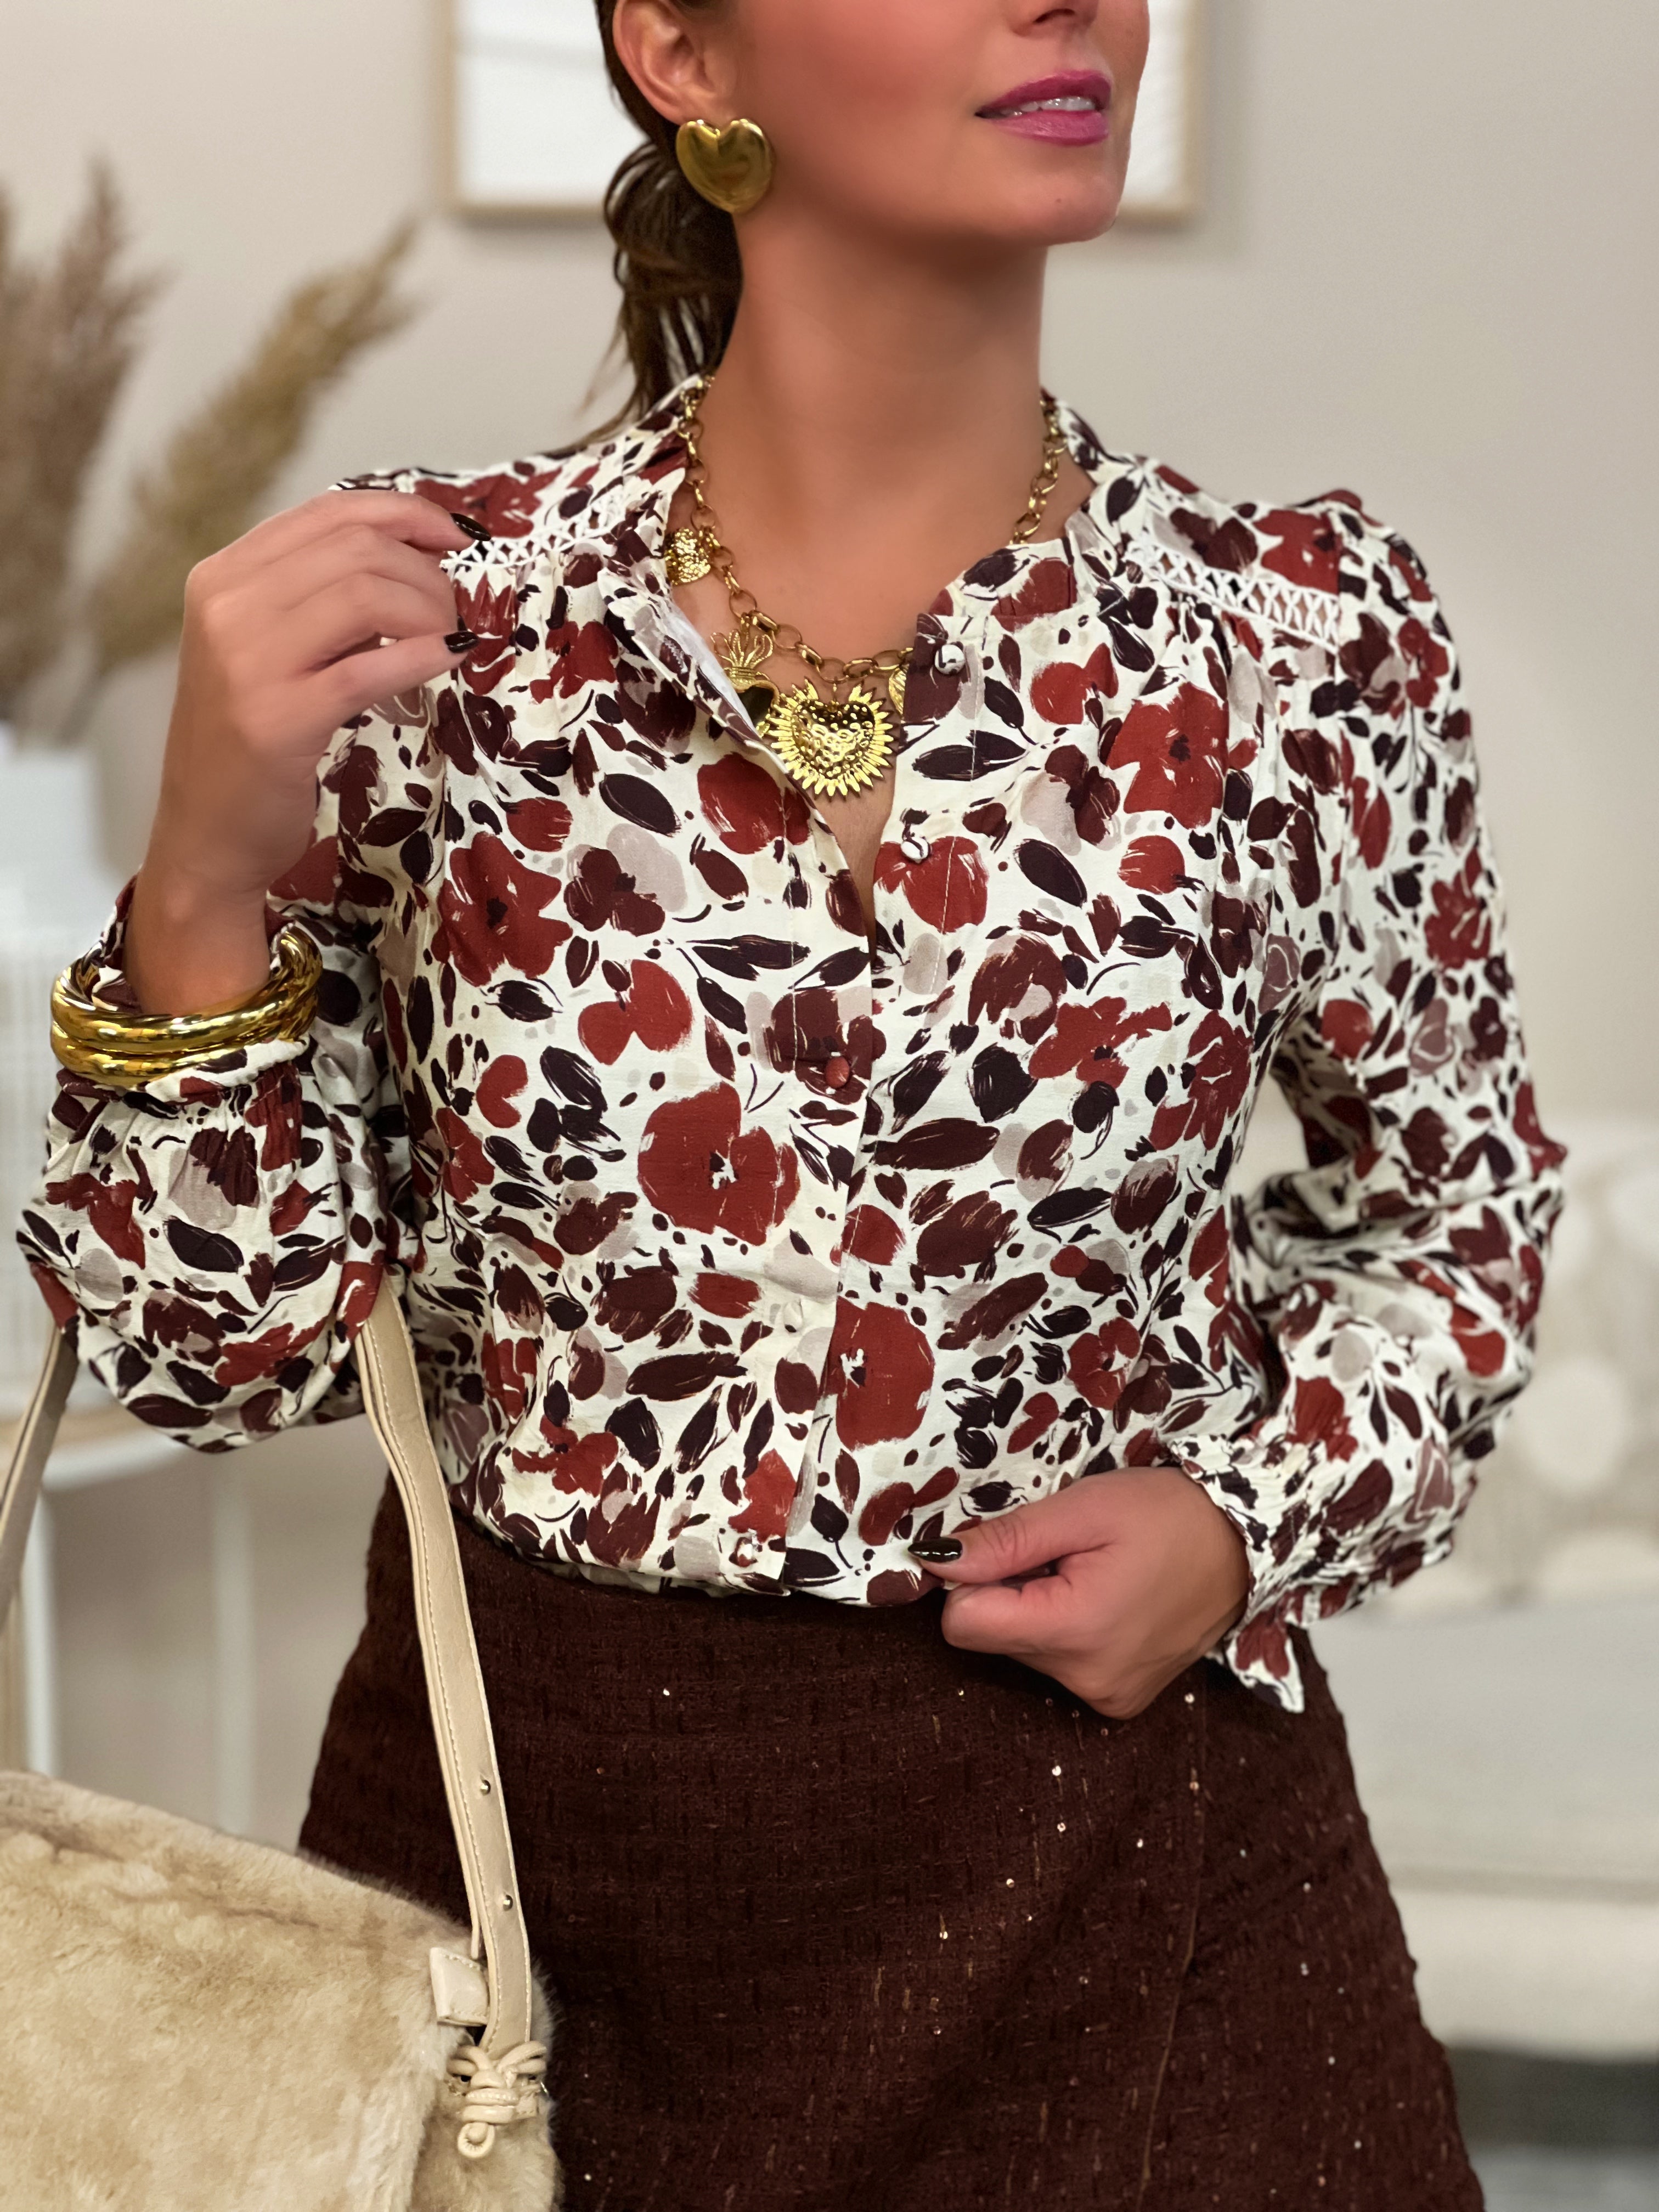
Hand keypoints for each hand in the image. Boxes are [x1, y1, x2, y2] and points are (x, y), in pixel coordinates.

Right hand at [127, 491, 474, 1012]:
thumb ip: (318, 599)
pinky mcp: (279, 718)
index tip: (454, 538)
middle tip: (455, 610)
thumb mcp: (268, 650)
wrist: (207, 833)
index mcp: (222, 576)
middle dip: (426, 572)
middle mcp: (226, 605)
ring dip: (430, 611)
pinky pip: (370, 667)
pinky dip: (423, 655)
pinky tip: (449, 659)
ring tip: (450, 637)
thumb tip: (415, 557)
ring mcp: (247, 661)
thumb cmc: (249, 743)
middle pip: (356, 548)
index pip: (328, 512)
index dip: (405, 514)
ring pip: (367, 594)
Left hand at [914, 1470, 1251, 1718]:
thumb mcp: (1083, 1509)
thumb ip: (1006, 1540)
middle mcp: (1086, 1680)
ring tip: (1090, 1573)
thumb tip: (935, 1561)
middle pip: (992, 1637)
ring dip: (1039, 1608)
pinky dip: (1066, 1629)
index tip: (1002, 1546)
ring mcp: (1107, 1697)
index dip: (969, 1579)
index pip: (963, 1624)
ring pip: (1022, 1650)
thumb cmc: (1168, 1515)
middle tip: (1062, 1554)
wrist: (1247, 1544)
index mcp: (1074, 1631)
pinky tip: (1104, 1599)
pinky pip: (1057, 1664)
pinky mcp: (1120, 1701)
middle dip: (1010, 1590)